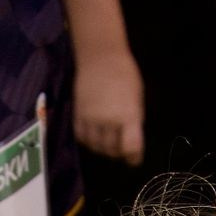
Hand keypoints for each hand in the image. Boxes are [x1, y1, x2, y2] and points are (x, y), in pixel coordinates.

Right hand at [73, 45, 144, 164]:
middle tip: (121, 149)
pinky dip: (88, 141)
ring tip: (108, 142)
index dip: (134, 157)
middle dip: (118, 153)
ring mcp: (91, 118)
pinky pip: (81, 137)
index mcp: (128, 114)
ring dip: (103, 149)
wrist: (100, 57)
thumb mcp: (137, 98)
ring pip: (95, 146)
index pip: (131, 147)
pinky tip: (94, 135)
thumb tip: (131, 140)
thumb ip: (134, 120)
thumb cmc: (125, 74)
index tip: (135, 159)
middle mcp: (109, 120)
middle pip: (112, 150)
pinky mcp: (78, 115)